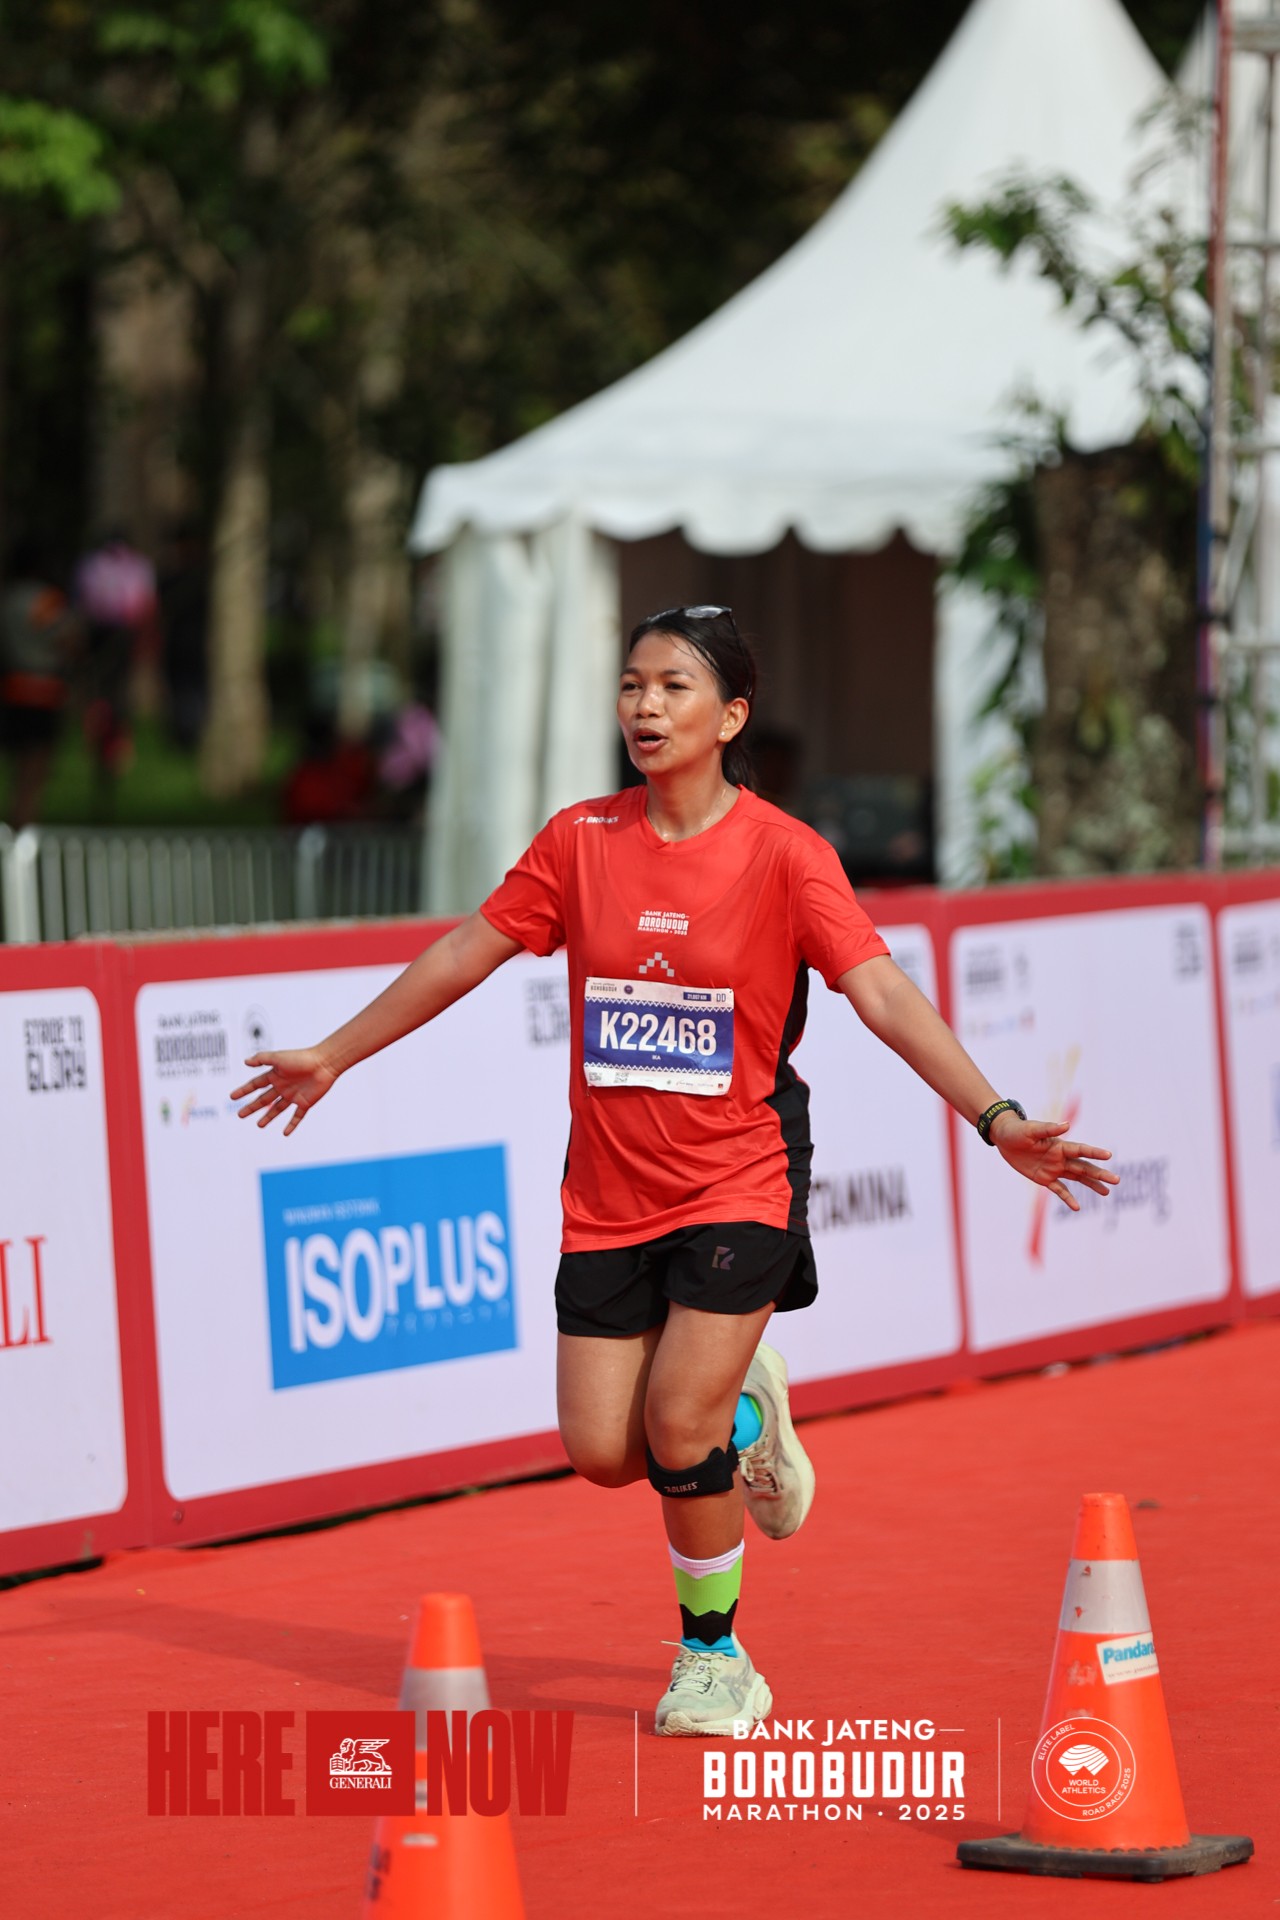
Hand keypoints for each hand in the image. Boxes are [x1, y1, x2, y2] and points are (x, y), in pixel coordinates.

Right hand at [231, 1048, 338, 1134]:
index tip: (232, 1097)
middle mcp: (283, 1086)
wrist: (324, 1064)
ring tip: (259, 1125)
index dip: (244, 1091)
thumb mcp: (278, 1057)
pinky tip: (285, 1133)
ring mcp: (293, 1095)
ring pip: (278, 1109)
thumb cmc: (301, 1058)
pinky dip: (291, 1125)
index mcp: (275, 1075)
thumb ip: (261, 1059)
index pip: (255, 1085)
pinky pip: (297, 1116)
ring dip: (268, 1117)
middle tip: (240, 1115)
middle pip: (264, 1099)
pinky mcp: (305, 1103)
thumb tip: (245, 1062)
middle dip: (252, 1107)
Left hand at [989, 1114, 1118, 1210]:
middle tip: (1116, 1180)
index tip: (1109, 1155)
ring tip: (1107, 1192)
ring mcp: (1054, 1169)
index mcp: (1059, 1145)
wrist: (1005, 1139)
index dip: (1094, 1152)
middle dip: (1099, 1174)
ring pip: (1077, 1179)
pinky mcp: (1044, 1178)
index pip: (1080, 1150)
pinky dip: (1068, 1198)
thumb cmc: (1018, 1131)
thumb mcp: (1031, 1130)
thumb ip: (1049, 1129)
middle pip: (1084, 1167)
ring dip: (1092, 1185)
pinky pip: (1059, 1190)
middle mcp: (1060, 1158)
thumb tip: (1066, 1125)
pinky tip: (1077, 1208)